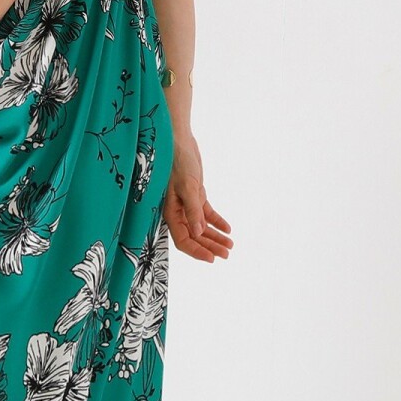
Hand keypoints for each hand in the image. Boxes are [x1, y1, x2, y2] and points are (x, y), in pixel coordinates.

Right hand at [164, 131, 232, 262]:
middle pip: (194, 237)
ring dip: (215, 237)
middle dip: (210, 247)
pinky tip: (228, 229)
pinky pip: (206, 214)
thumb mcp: (188, 186)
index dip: (197, 251)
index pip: (183, 240)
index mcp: (171, 213)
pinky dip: (217, 222)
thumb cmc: (178, 162)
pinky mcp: (195, 196)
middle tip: (226, 254)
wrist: (178, 142)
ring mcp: (186, 205)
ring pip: (201, 227)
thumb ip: (193, 210)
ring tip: (230, 246)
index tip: (212, 259)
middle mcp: (177, 212)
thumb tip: (198, 233)